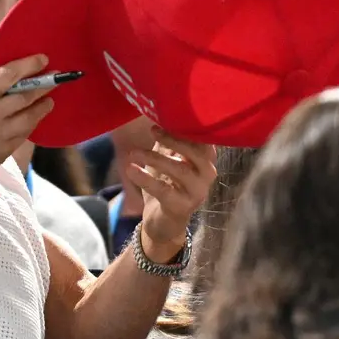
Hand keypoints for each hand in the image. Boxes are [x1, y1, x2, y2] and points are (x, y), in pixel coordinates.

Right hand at [0, 53, 56, 187]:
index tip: (43, 59)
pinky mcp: (3, 152)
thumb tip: (15, 75)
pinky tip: (34, 118)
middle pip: (25, 96)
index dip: (29, 65)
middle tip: (56, 77)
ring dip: (43, 106)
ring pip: (30, 117)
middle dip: (44, 84)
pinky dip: (31, 123)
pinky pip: (24, 134)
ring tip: (49, 100)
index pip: (8, 75)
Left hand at [124, 126, 216, 262]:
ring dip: (155, 158)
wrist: (163, 222)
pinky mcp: (182, 207)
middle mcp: (208, 175)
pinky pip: (163, 190)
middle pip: (196, 152)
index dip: (186, 127)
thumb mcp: (166, 160)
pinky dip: (145, 178)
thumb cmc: (167, 185)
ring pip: (179, 170)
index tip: (165, 117)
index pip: (203, 139)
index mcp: (206, 161)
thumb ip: (166, 142)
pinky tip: (131, 169)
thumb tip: (157, 116)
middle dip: (174, 139)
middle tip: (153, 130)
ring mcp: (197, 193)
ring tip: (134, 152)